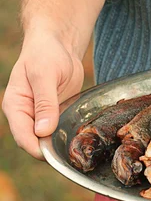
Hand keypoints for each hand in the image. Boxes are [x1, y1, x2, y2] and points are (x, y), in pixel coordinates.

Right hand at [2, 30, 83, 159]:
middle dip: (51, 150)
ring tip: (80, 148)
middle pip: (36, 141)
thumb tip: (43, 131)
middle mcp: (27, 114)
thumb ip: (45, 103)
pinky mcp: (58, 112)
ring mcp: (43, 114)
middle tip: (73, 154)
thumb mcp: (44, 76)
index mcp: (16, 106)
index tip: (53, 156)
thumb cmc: (46, 54)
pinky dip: (71, 134)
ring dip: (63, 144)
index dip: (36, 149)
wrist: (60, 43)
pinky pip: (63, 128)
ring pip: (50, 138)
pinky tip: (84, 137)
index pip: (22, 136)